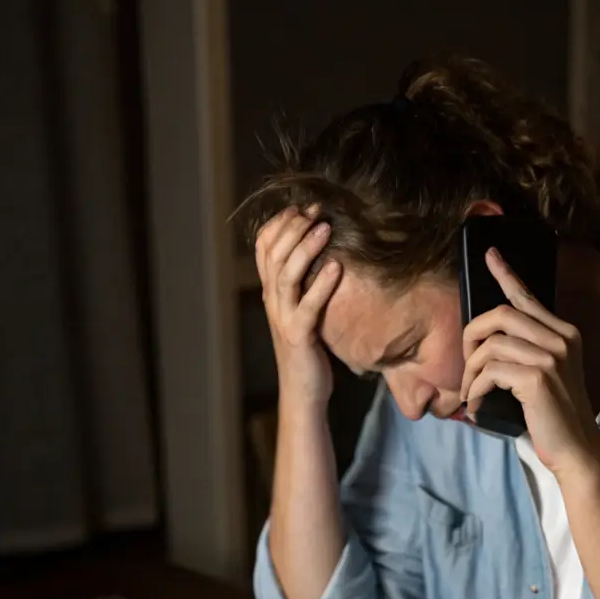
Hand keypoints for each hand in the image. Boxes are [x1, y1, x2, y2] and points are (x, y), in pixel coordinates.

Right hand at [255, 206, 341, 407]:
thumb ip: (304, 284)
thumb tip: (321, 252)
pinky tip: (336, 268)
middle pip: (273, 254)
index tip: (302, 206)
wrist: (303, 391)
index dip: (280, 223)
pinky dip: (321, 285)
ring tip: (325, 227)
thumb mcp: (302, 310)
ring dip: (305, 247)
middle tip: (316, 210)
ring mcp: (283, 318)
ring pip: (286, 275)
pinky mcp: (299, 336)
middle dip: (294, 227)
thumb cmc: (308, 349)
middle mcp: (272, 302)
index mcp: (271, 292)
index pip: (263, 247)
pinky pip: (308, 306)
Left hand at [460, 249, 599, 475]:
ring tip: (470, 392)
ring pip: (491, 345)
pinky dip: (475, 389)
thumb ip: (527, 351)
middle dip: (471, 336)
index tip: (489, 256)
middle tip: (465, 365)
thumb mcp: (546, 375)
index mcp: (564, 333)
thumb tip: (487, 340)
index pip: (528, 297)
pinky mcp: (537, 378)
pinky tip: (477, 406)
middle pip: (500, 314)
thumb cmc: (553, 416)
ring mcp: (551, 357)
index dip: (505, 275)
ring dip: (470, 371)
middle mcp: (561, 339)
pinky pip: (490, 371)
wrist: (576, 449)